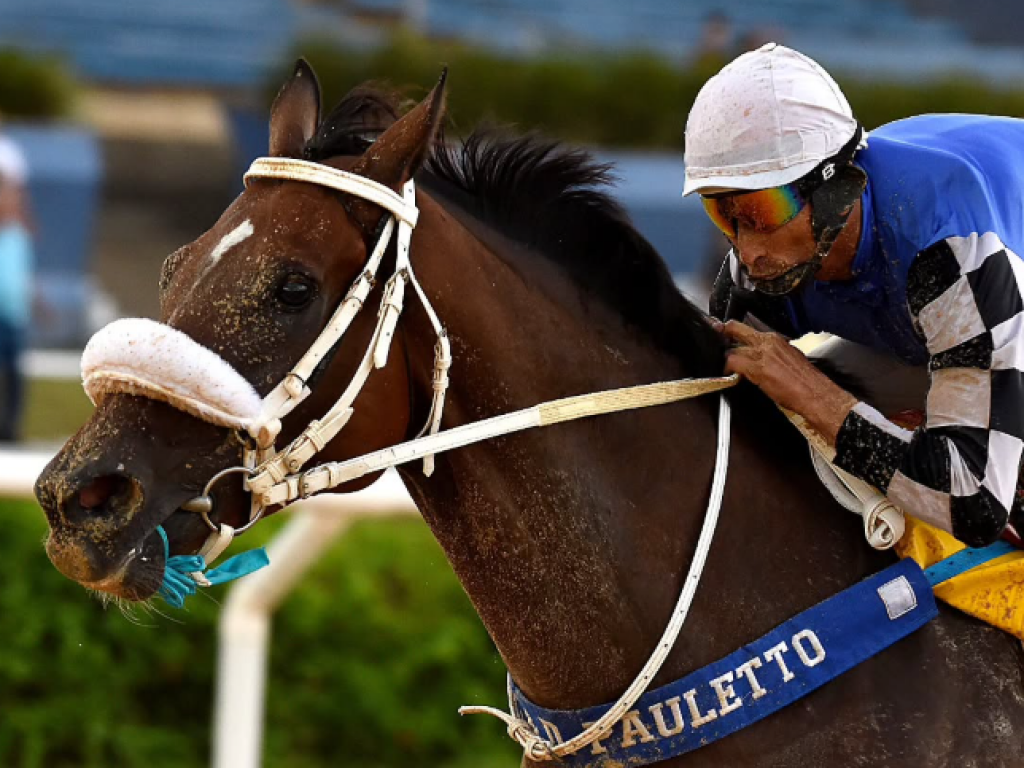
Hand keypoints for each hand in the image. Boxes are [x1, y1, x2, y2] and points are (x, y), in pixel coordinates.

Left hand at [714, 319, 856, 444]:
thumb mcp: (790, 357)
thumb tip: (761, 357)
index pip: (750, 328)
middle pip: (736, 328)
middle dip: (723, 332)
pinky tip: (728, 375)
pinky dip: (727, 368)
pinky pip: (733, 362)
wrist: (814, 392)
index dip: (735, 331)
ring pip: (732, 347)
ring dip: (727, 357)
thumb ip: (773, 353)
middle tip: (716, 337)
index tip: (728, 333)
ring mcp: (761, 354)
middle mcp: (768, 342)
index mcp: (776, 339)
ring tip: (726, 365)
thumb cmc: (806, 380)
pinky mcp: (756, 368)